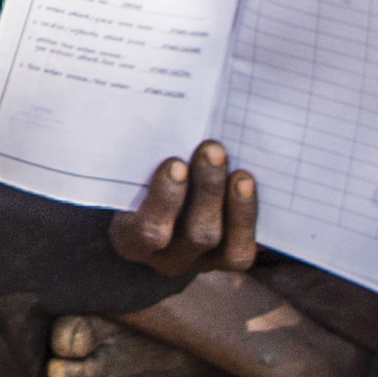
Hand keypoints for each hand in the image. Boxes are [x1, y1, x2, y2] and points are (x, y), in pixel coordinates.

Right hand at [107, 140, 259, 279]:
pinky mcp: (225, 261)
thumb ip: (147, 158)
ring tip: (240, 172)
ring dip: (233, 203)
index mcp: (130, 238)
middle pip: (192, 235)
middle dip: (206, 189)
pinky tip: (247, 183)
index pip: (145, 228)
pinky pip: (240, 249)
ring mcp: (197, 262)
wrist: (161, 212)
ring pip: (217, 241)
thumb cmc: (143, 182)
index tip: (176, 163)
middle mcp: (164, 257)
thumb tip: (166, 114)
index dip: (164, 198)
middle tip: (213, 149)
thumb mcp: (137, 176)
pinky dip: (246, 216)